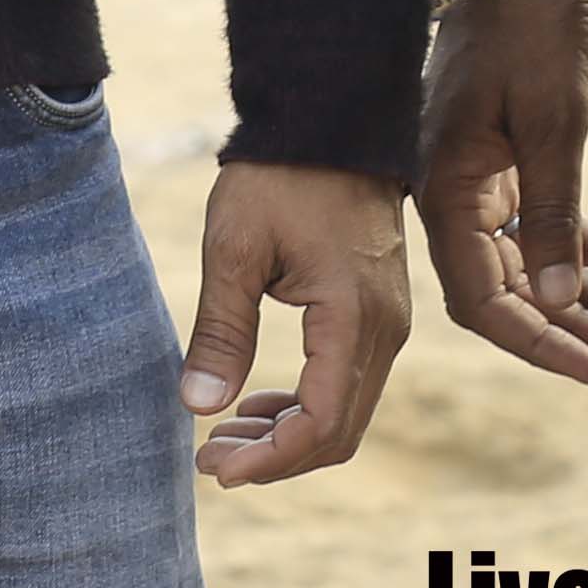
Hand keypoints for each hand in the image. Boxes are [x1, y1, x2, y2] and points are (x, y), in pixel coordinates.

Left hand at [183, 158, 411, 485]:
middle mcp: (384, 330)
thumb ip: (221, 330)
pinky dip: (307, 405)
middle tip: (210, 463)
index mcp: (352, 317)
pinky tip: (257, 402)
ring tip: (224, 438)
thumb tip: (199, 408)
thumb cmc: (277, 176)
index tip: (216, 469)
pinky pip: (349, 381)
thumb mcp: (233, 247)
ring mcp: (388, 322)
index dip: (270, 459)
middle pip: (340, 431)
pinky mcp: (378, 311)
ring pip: (347, 411)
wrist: (329, 118)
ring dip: (289, 435)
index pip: (322, 422)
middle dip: (276, 458)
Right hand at [414, 0, 587, 382]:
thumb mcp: (555, 125)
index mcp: (446, 186)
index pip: (482, 296)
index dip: (535, 340)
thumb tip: (558, 303)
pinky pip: (535, 215)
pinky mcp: (499, 150)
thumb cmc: (535, 30)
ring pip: (524, 255)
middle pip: (504, 284)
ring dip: (580, 289)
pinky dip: (578, 241)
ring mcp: (473, 170)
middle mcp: (449, 186)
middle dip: (568, 323)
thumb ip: (555, 216)